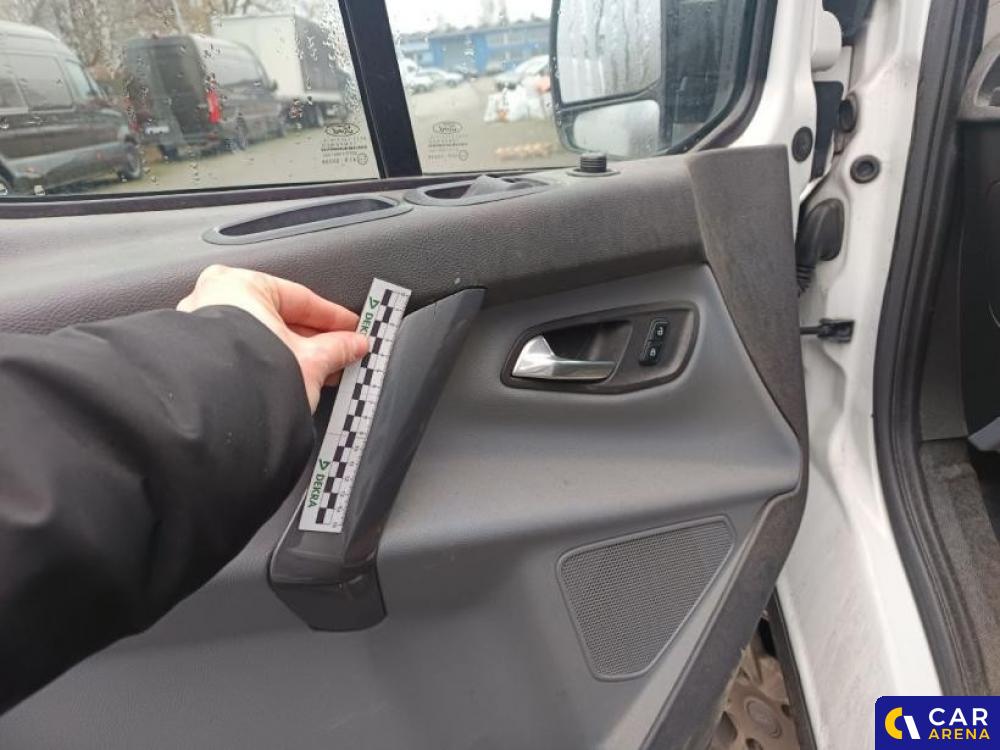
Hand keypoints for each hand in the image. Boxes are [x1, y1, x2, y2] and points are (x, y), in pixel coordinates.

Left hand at [177, 266, 367, 411]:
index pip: (301, 298)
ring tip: (322, 370)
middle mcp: (214, 300)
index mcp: (239, 285)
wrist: (215, 418)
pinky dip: (271, 362)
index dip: (333, 317)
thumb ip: (337, 349)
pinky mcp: (201, 359)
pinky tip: (292, 377)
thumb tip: (353, 345)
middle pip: (281, 317)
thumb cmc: (247, 378)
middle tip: (342, 352)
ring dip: (295, 353)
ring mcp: (203, 330)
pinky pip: (246, 352)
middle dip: (315, 338)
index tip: (352, 329)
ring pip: (263, 337)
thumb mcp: (310, 361)